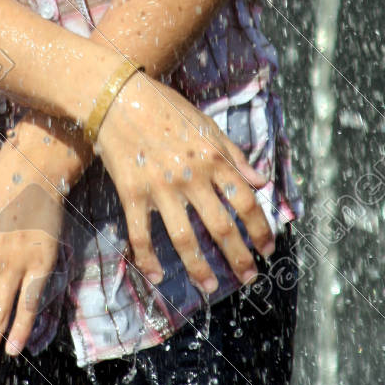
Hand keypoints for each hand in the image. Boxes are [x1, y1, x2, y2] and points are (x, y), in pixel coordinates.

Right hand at [93, 72, 274, 294]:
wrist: (117, 97)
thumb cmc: (165, 108)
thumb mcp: (207, 125)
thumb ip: (234, 154)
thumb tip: (261, 181)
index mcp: (213, 158)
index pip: (246, 201)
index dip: (260, 229)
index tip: (267, 248)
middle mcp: (190, 176)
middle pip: (221, 226)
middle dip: (238, 256)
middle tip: (249, 277)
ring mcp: (160, 188)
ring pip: (184, 238)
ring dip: (200, 268)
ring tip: (211, 287)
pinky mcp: (131, 193)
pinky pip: (141, 234)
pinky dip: (148, 259)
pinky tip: (156, 276)